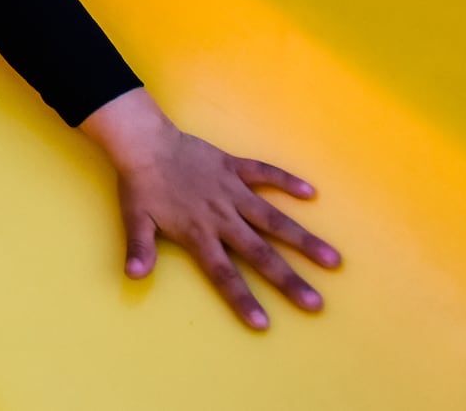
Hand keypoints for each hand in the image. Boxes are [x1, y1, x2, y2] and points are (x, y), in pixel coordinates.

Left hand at [80, 89, 341, 329]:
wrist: (144, 141)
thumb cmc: (140, 184)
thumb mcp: (134, 218)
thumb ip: (139, 248)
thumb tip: (134, 277)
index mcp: (198, 232)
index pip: (223, 274)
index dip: (242, 299)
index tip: (264, 323)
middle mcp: (222, 215)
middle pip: (260, 253)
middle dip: (288, 280)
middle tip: (316, 303)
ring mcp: (232, 190)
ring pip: (273, 218)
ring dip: (302, 239)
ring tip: (331, 258)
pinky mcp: (234, 167)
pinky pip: (265, 173)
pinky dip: (286, 181)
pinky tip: (311, 193)